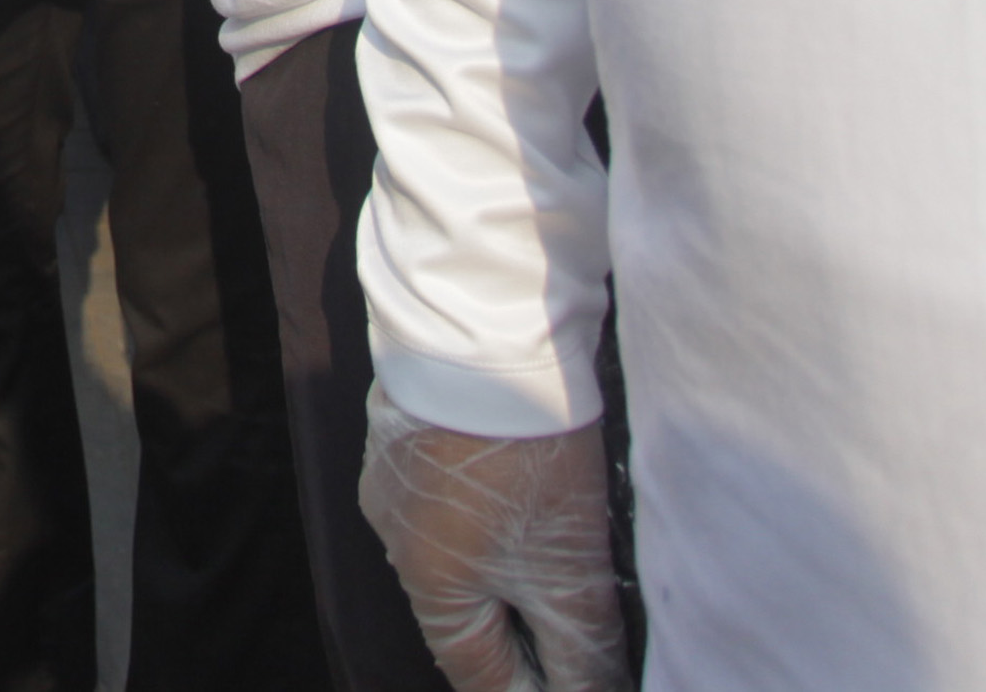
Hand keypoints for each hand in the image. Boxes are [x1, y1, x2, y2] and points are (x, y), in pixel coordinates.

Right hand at [358, 387, 629, 691]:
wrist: (486, 330)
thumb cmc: (524, 454)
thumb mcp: (568, 564)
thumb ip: (579, 644)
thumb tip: (589, 691)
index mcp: (427, 581)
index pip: (476, 671)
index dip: (529, 691)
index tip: (579, 684)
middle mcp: (397, 536)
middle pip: (463, 610)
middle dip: (519, 632)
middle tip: (579, 636)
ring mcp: (396, 477)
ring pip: (458, 549)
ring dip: (507, 567)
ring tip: (562, 558)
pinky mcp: (408, 429)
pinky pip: (449, 496)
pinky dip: (490, 510)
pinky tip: (527, 489)